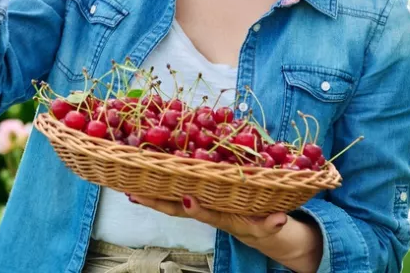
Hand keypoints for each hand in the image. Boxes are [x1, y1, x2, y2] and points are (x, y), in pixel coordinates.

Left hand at [125, 193, 287, 243]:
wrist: (254, 228)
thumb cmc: (261, 223)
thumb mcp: (269, 225)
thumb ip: (272, 223)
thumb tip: (281, 220)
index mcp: (222, 216)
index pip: (208, 213)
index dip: (198, 208)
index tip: (188, 199)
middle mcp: (205, 210)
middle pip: (177, 208)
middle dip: (157, 201)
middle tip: (136, 193)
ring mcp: (197, 204)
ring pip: (169, 200)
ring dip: (149, 195)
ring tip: (128, 188)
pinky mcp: (193, 197)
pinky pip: (171, 192)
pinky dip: (154, 186)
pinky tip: (137, 180)